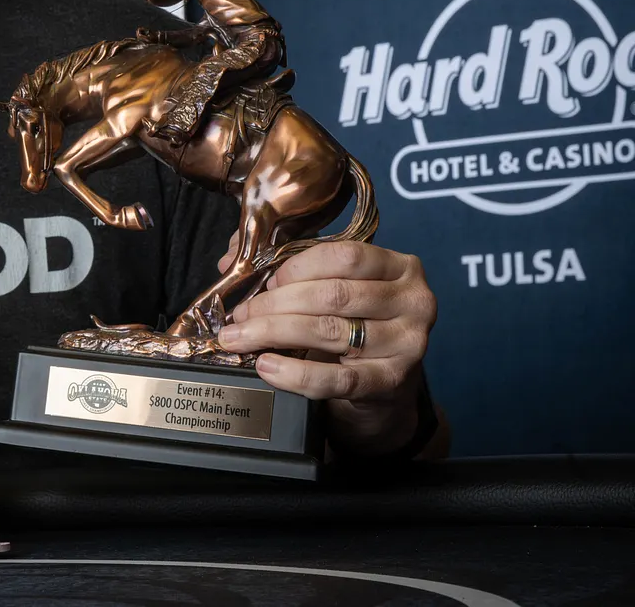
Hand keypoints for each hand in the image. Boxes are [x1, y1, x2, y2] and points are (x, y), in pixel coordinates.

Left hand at [214, 240, 436, 453]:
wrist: (384, 387)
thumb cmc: (352, 324)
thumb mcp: (332, 288)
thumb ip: (289, 267)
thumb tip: (229, 260)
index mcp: (400, 266)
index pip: (346, 256)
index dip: (299, 267)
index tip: (266, 282)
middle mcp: (414, 301)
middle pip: (334, 295)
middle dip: (276, 304)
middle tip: (241, 316)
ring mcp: (408, 343)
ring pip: (331, 332)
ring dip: (276, 333)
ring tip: (241, 338)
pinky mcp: (393, 382)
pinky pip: (338, 378)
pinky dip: (296, 373)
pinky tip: (268, 367)